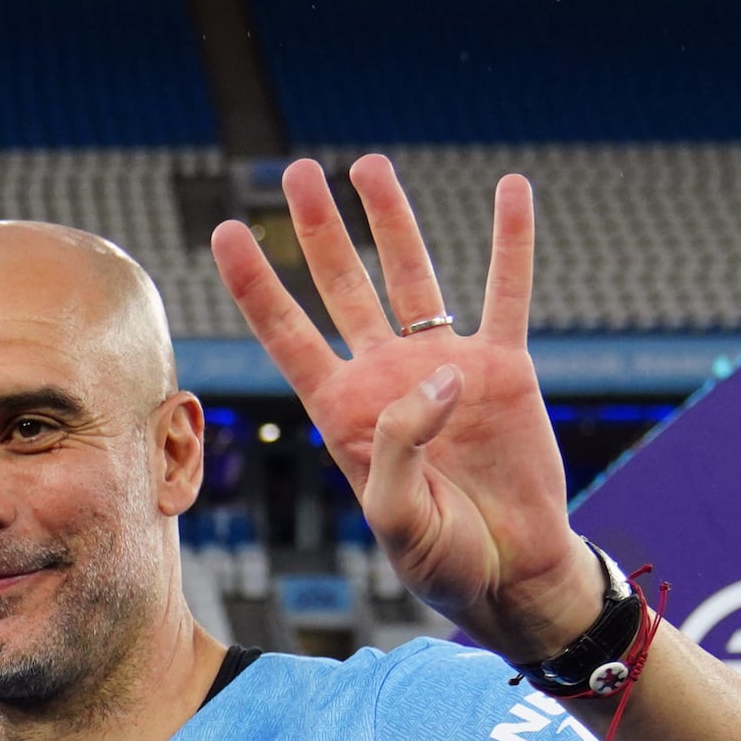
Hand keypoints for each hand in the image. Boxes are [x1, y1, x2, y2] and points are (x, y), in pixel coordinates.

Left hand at [209, 159, 604, 663]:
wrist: (510, 574)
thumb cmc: (442, 560)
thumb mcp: (397, 519)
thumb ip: (399, 445)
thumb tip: (441, 373)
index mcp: (342, 413)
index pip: (287, 336)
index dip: (256, 285)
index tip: (227, 231)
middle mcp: (386, 378)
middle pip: (341, 286)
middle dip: (316, 230)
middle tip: (297, 173)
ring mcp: (444, 366)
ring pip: (412, 275)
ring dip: (391, 220)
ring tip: (368, 167)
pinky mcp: (504, 368)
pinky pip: (508, 291)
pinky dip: (512, 240)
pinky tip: (513, 189)